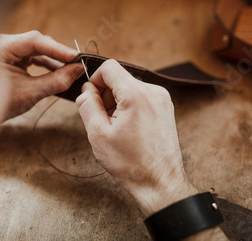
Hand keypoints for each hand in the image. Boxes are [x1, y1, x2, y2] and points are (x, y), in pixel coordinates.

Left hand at [0, 31, 83, 119]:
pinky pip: (29, 56)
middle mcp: (1, 43)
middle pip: (35, 43)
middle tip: (78, 64)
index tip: (75, 58)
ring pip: (34, 50)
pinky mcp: (8, 57)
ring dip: (52, 60)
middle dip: (57, 54)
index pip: (33, 40)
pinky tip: (58, 71)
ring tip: (71, 70)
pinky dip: (43, 64)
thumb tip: (78, 70)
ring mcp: (4, 50)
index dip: (57, 49)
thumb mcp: (29, 93)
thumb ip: (55, 80)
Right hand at [76, 59, 197, 215]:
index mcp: (136, 94)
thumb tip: (85, 91)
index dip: (94, 80)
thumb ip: (88, 105)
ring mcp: (162, 100)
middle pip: (120, 78)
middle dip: (105, 94)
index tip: (90, 99)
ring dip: (117, 102)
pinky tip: (127, 129)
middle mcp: (153, 91)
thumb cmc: (130, 163)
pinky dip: (129, 107)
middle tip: (101, 120)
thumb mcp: (98, 134)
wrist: (160, 183)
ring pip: (130, 88)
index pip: (109, 67)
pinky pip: (141, 98)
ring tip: (115, 128)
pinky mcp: (166, 109)